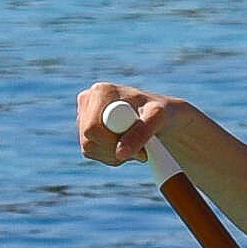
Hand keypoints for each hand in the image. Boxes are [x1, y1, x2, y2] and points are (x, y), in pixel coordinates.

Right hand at [72, 81, 188, 168]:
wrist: (161, 117)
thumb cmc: (162, 112)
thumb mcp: (158, 118)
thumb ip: (141, 132)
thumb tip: (120, 153)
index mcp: (102, 91)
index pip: (92, 128)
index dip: (113, 143)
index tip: (139, 149)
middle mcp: (88, 99)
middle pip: (87, 140)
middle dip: (114, 151)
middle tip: (140, 152)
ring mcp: (84, 114)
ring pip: (89, 149)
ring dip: (114, 155)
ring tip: (136, 146)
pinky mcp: (85, 128)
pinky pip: (91, 152)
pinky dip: (110, 156)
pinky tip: (125, 146)